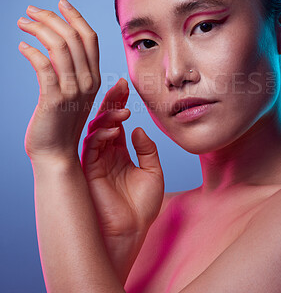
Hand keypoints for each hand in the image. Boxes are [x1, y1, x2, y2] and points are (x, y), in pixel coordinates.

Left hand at [18, 0, 100, 164]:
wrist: (56, 154)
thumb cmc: (61, 124)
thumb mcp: (75, 95)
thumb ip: (74, 72)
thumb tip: (62, 47)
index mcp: (94, 78)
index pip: (90, 38)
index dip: (75, 17)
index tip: (60, 2)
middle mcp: (87, 81)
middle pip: (74, 37)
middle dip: (52, 18)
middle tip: (31, 10)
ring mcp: (72, 91)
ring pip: (60, 47)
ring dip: (39, 29)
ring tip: (22, 22)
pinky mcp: (54, 100)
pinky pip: (43, 67)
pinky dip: (31, 52)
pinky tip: (21, 46)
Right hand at [81, 78, 164, 283]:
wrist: (130, 233)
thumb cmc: (142, 207)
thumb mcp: (153, 173)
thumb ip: (147, 150)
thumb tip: (138, 128)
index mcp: (121, 153)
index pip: (118, 122)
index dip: (121, 104)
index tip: (127, 87)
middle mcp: (106, 154)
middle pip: (105, 121)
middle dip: (111, 102)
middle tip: (119, 86)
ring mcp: (96, 161)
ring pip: (96, 130)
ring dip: (107, 117)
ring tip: (122, 111)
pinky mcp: (88, 170)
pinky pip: (90, 147)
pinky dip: (101, 136)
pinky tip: (114, 131)